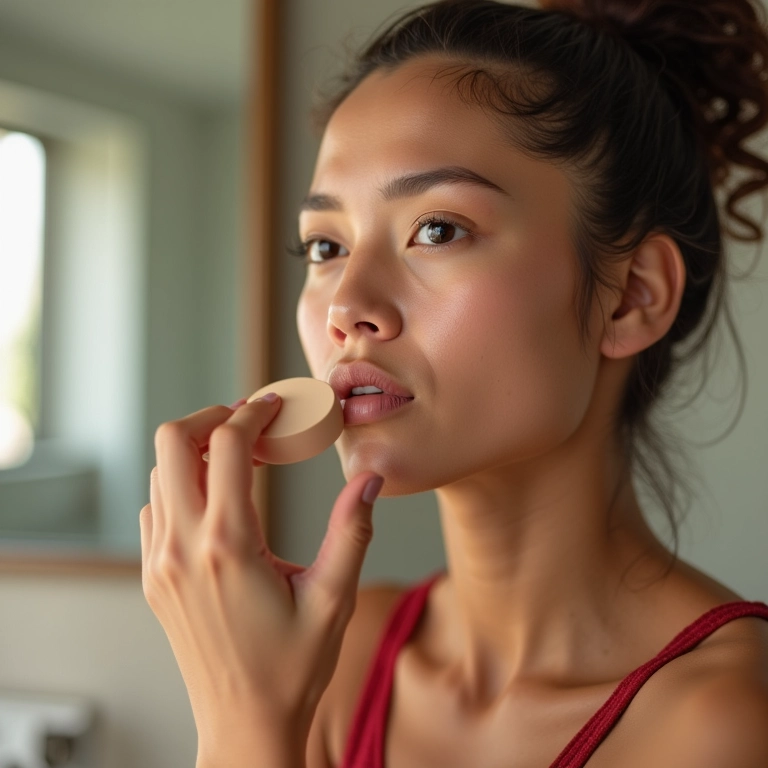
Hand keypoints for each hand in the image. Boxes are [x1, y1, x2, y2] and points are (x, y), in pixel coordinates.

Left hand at [139, 395, 383, 756]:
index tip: (276, 406)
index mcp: (228, 545)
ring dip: (195, 451)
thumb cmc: (291, 668)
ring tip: (239, 458)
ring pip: (159, 473)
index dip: (252, 413)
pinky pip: (156, 507)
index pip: (224, 446)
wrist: (244, 725)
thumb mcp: (333, 598)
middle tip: (248, 422)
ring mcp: (159, 562)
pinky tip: (218, 499)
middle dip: (209, 418)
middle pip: (171, 443)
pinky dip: (181, 485)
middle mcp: (182, 547)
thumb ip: (353, 532)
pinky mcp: (154, 577)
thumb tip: (371, 478)